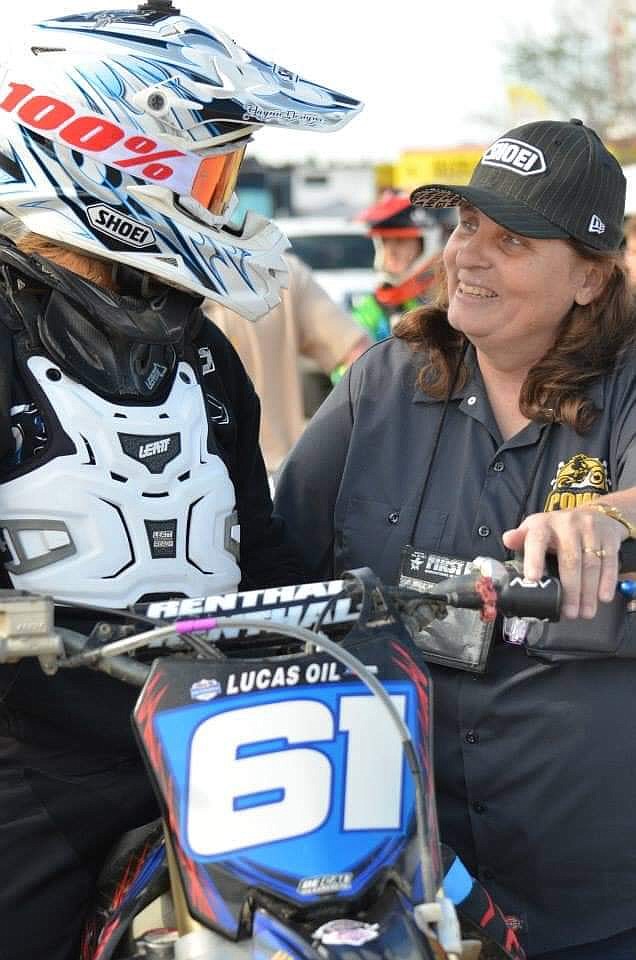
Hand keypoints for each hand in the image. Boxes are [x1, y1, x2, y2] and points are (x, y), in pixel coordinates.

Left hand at [502, 508, 624, 618]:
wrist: (593, 514)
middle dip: (570, 590)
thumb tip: (507, 539)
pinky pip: (609, 562)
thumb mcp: (535, 531)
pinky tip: (603, 597)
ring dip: (588, 592)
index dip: (534, 559)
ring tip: (585, 612)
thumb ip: (521, 540)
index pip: (537, 541)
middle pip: (569, 560)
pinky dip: (607, 581)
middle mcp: (566, 524)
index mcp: (543, 525)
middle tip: (569, 612)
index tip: (532, 579)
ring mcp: (589, 529)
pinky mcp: (608, 536)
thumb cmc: (557, 530)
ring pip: (591, 563)